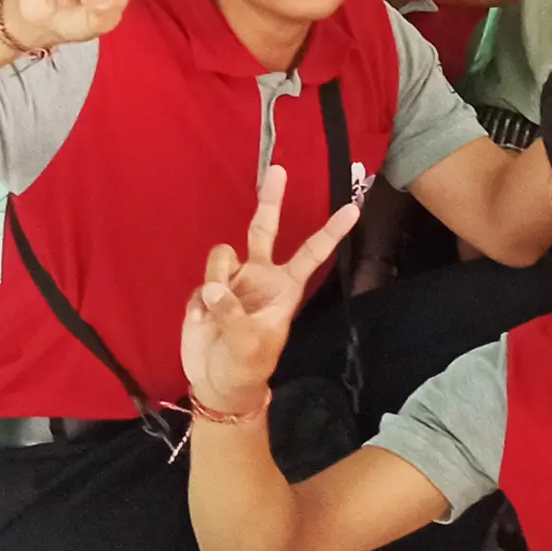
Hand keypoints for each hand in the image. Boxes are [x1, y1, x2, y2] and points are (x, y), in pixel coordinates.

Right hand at [179, 164, 365, 416]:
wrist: (217, 381)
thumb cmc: (247, 364)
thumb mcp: (248, 343)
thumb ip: (231, 312)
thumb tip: (213, 287)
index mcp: (284, 287)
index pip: (312, 253)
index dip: (331, 232)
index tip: (353, 208)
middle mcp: (260, 276)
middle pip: (264, 229)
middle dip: (270, 199)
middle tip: (279, 169)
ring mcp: (231, 280)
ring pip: (222, 254)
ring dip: (217, 278)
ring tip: (216, 313)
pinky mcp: (205, 289)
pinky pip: (200, 283)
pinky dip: (198, 304)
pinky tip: (202, 322)